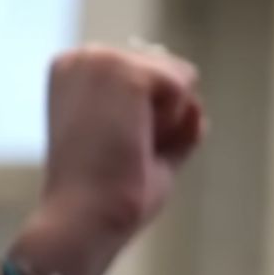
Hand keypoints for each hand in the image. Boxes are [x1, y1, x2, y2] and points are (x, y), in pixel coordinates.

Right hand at [18, 42, 205, 274]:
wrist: (84, 219)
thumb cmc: (105, 195)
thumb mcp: (141, 151)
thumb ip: (170, 127)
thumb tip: (196, 112)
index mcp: (77, 71)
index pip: (152, 76)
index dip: (147, 120)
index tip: (111, 147)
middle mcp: (84, 56)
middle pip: (171, 72)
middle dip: (161, 117)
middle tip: (122, 151)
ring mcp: (102, 59)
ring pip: (181, 78)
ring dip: (168, 120)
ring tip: (129, 145)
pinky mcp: (124, 71)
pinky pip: (184, 86)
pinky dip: (173, 121)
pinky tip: (137, 139)